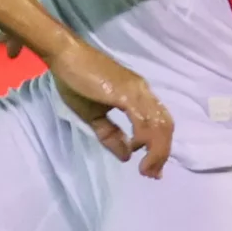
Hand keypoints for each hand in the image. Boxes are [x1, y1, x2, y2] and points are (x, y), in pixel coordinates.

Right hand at [44, 37, 172, 176]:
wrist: (65, 56)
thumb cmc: (77, 82)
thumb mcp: (93, 115)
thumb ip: (110, 134)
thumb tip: (126, 157)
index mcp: (139, 95)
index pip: (160, 123)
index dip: (160, 147)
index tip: (151, 168)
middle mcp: (144, 92)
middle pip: (165, 126)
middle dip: (162, 154)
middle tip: (151, 174)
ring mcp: (137, 91)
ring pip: (159, 125)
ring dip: (157, 150)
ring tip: (147, 169)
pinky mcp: (126, 93)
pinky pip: (143, 119)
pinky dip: (144, 138)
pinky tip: (135, 149)